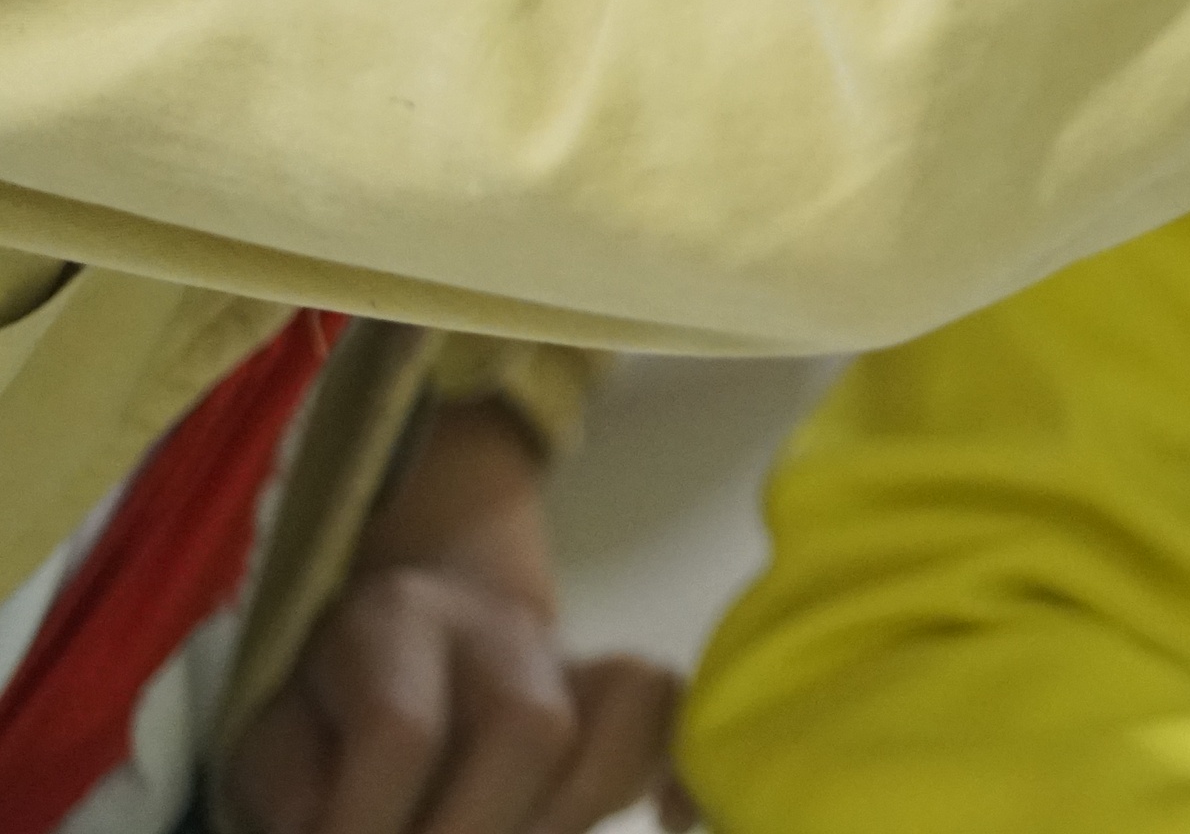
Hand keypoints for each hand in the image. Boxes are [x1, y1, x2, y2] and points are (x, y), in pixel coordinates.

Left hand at [232, 402, 685, 833]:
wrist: (412, 619)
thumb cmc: (326, 703)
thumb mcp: (272, 739)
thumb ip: (294, 795)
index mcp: (392, 624)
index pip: (401, 732)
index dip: (365, 826)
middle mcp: (498, 626)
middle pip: (529, 729)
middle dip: (475, 830)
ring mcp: (572, 655)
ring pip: (615, 723)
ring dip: (561, 819)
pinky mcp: (619, 689)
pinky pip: (673, 713)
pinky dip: (676, 771)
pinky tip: (668, 818)